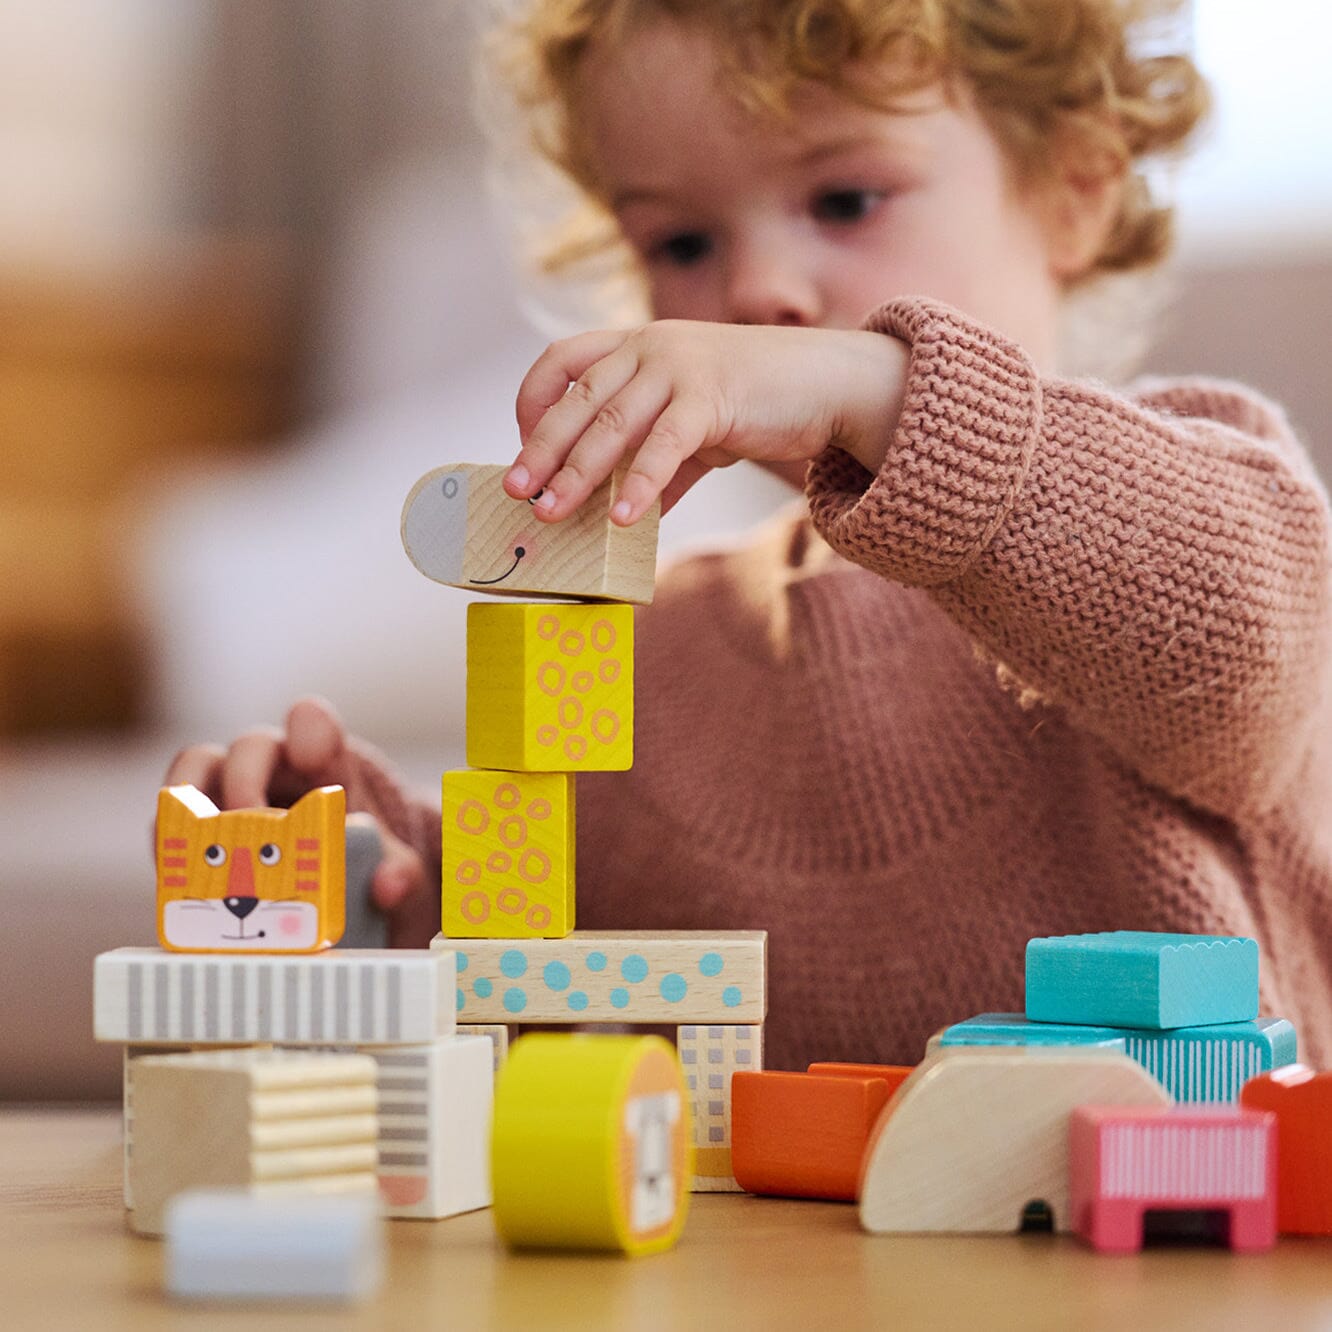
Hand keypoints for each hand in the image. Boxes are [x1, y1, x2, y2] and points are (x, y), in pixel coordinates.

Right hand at [164, 697, 436, 946]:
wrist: (333, 884)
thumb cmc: (364, 859)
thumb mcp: (390, 867)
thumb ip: (401, 872)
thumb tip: (390, 884)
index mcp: (325, 764)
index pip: (313, 725)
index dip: (310, 729)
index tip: (312, 752)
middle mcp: (272, 767)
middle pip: (249, 746)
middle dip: (245, 781)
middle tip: (248, 822)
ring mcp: (227, 792)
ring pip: (193, 771)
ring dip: (187, 802)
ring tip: (191, 843)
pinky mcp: (195, 828)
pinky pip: (169, 821)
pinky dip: (169, 844)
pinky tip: (175, 873)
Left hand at [506, 320, 907, 523]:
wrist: (829, 384)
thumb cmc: (759, 403)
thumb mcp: (696, 427)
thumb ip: (657, 465)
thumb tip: (625, 519)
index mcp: (639, 344)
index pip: (563, 360)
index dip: (533, 401)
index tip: (522, 444)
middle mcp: (651, 347)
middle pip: (577, 399)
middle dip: (541, 448)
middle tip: (518, 491)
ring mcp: (681, 368)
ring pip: (611, 424)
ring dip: (576, 473)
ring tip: (552, 513)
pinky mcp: (712, 398)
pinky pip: (664, 447)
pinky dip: (640, 485)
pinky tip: (624, 520)